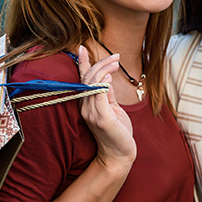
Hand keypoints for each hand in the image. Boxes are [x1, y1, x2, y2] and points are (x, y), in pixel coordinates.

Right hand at [78, 45, 136, 168]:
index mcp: (86, 104)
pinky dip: (103, 84)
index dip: (82, 63)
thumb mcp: (112, 107)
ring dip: (104, 69)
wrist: (120, 154)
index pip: (82, 79)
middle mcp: (85, 107)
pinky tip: (109, 77)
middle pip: (88, 78)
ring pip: (93, 84)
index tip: (82, 47)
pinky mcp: (102, 118)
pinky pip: (99, 96)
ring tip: (116, 62)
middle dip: (100, 63)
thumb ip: (108, 92)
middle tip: (116, 57)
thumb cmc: (117, 131)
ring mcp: (92, 113)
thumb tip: (107, 75)